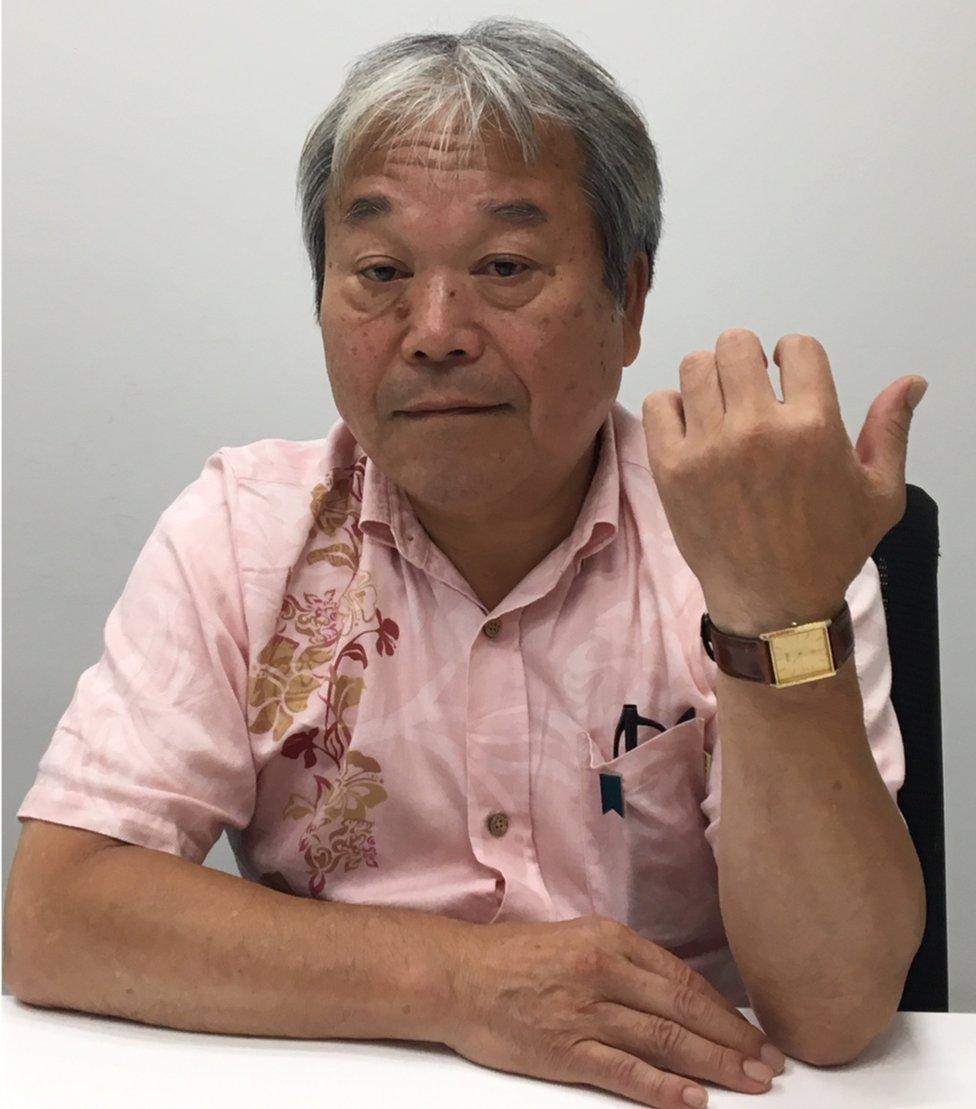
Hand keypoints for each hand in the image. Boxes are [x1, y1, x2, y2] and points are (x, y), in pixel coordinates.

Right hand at [444, 914, 785, 1107]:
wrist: (459, 975)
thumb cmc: (514, 957)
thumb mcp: (575, 940)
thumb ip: (622, 963)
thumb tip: (673, 995)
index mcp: (609, 939)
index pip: (682, 978)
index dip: (724, 1010)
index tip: (753, 1032)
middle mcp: (605, 972)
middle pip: (684, 1010)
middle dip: (734, 1041)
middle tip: (770, 1064)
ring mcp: (587, 1013)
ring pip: (666, 1041)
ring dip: (716, 1065)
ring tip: (751, 1084)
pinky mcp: (567, 1051)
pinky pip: (627, 1072)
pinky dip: (665, 1088)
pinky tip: (695, 1100)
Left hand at [641, 329, 927, 633]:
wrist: (773, 604)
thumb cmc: (828, 550)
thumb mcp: (880, 494)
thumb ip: (891, 429)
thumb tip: (911, 381)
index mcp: (814, 426)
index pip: (797, 346)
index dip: (792, 355)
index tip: (785, 374)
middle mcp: (758, 429)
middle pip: (736, 344)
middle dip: (745, 360)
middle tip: (748, 389)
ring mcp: (709, 447)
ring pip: (694, 367)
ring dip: (708, 380)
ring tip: (718, 409)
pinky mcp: (671, 468)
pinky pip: (658, 403)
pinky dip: (671, 409)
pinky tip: (691, 430)